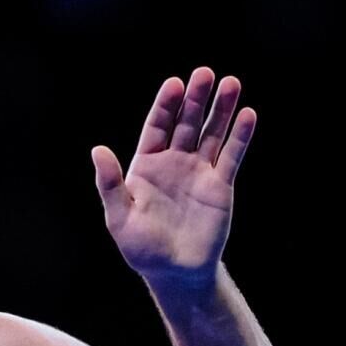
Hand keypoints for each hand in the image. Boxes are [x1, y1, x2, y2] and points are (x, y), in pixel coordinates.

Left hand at [90, 67, 254, 287]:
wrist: (175, 272)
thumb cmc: (142, 248)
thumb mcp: (119, 217)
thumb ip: (109, 184)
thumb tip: (97, 149)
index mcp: (147, 165)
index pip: (157, 127)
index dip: (165, 105)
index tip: (174, 84)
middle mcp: (174, 163)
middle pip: (186, 123)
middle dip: (195, 99)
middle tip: (205, 73)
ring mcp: (199, 172)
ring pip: (211, 134)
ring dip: (221, 110)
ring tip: (232, 83)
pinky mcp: (220, 185)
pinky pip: (231, 156)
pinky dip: (240, 137)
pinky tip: (248, 115)